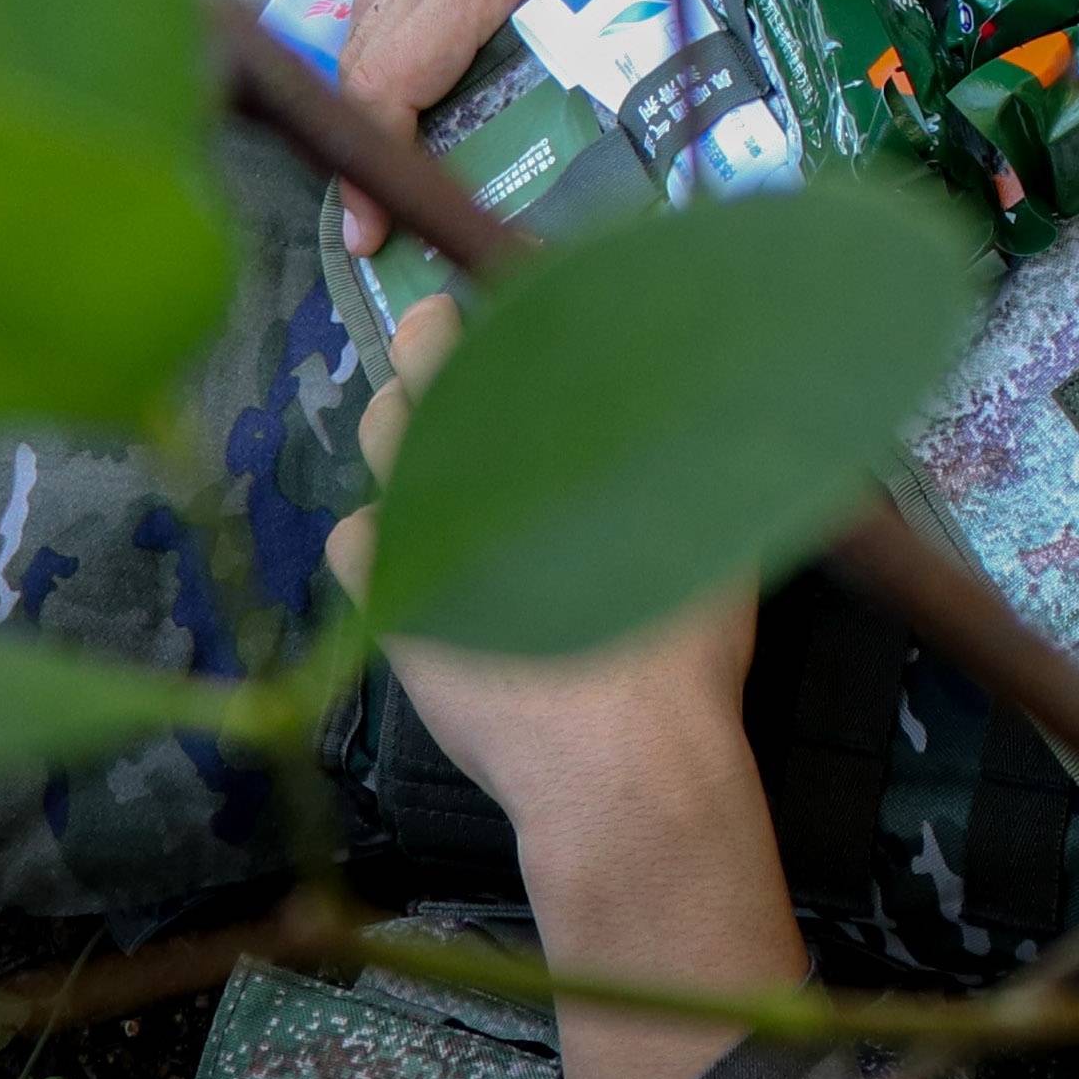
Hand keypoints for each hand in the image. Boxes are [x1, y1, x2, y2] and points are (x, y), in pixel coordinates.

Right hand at [331, 0, 714, 250]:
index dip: (378, 158)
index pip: (394, 74)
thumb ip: (637, 68)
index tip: (375, 229)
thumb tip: (625, 178)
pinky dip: (383, 51)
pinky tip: (401, 96)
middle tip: (372, 224)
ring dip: (366, 99)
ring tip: (384, 171)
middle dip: (361, 143)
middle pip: (368, 54)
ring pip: (370, 20)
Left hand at [338, 297, 799, 1078]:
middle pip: (417, 388)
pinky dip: (381, 535)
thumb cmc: (675, 638)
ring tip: (441, 466)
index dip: (476, 318)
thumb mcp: (713, 520)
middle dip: (431, 369)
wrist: (621, 765)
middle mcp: (460, 473)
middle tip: (465, 381)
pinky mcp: (390, 615)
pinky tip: (414, 551)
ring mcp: (414, 544)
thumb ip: (695, 446)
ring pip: (380, 458)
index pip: (480, 338)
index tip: (488, 313)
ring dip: (402, 446)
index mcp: (537, 436)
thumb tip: (720, 383)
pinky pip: (358, 545)